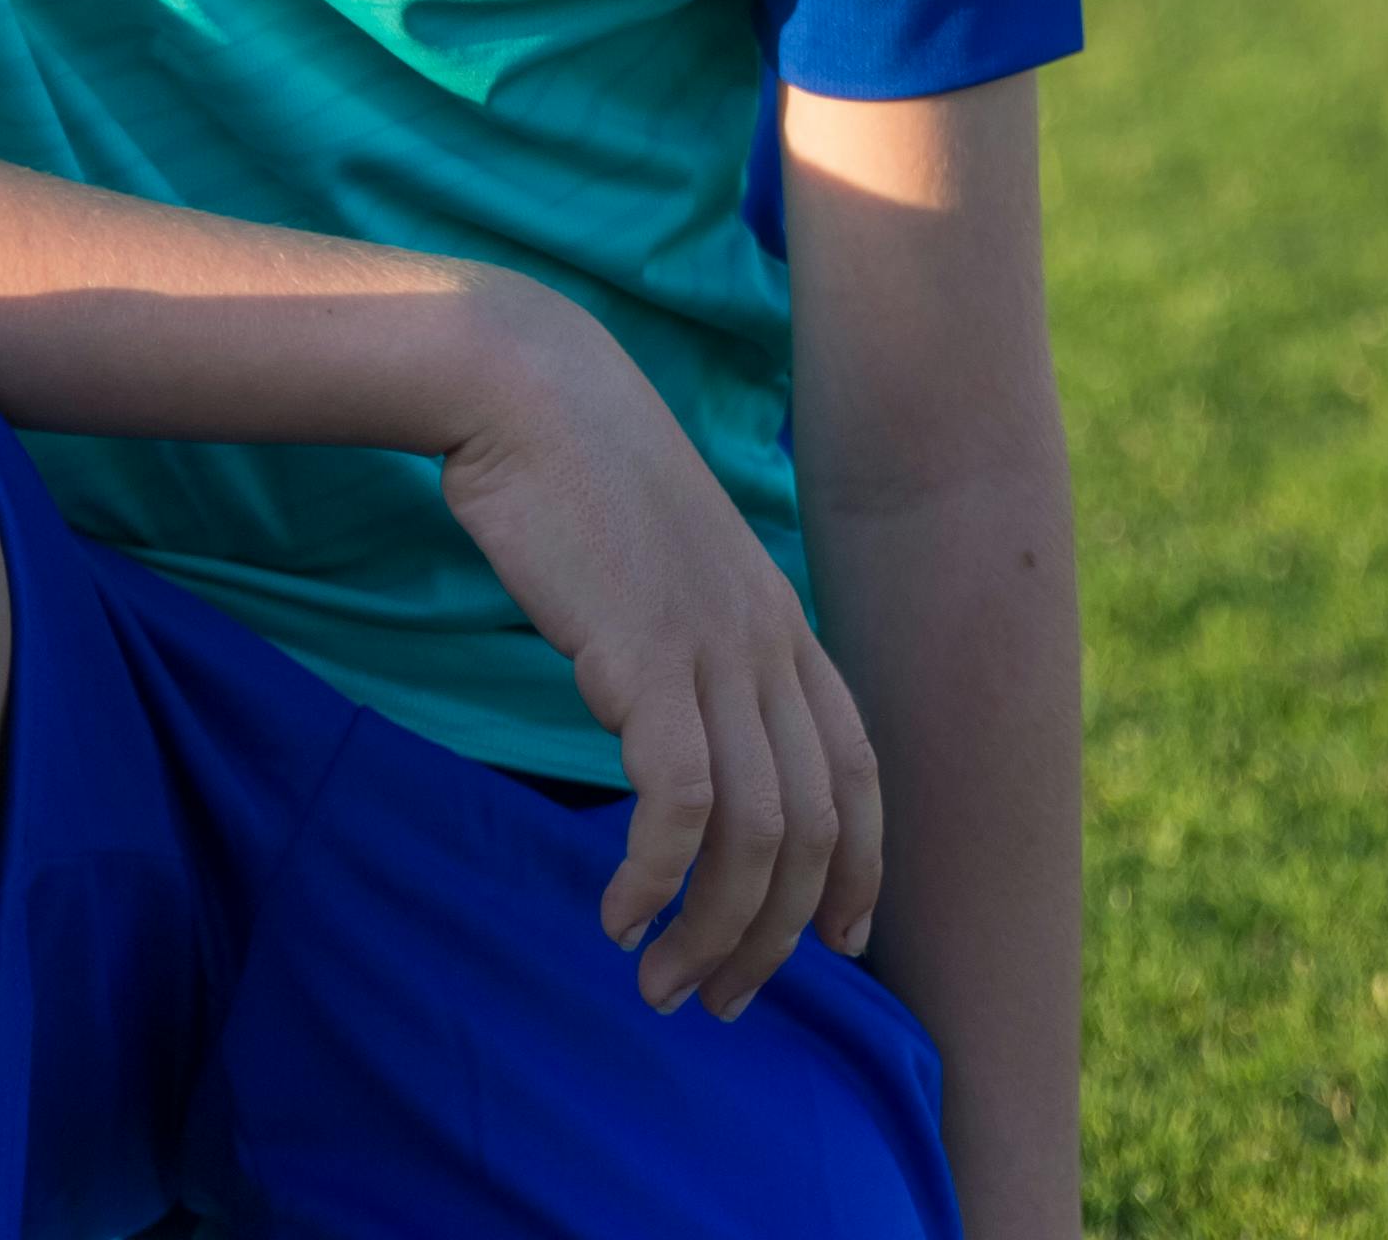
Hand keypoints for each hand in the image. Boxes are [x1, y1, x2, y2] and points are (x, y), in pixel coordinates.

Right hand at [434, 277, 885, 1018]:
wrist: (526, 387)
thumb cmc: (576, 475)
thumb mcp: (662, 562)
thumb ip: (689, 634)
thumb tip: (672, 714)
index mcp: (780, 621)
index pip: (860, 768)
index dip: (861, 866)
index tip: (836, 943)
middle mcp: (767, 643)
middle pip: (817, 827)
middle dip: (776, 935)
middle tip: (715, 1000)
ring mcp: (713, 650)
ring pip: (757, 834)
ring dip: (713, 932)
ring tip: (657, 981)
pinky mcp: (642, 657)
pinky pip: (676, 803)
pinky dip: (655, 878)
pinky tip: (613, 912)